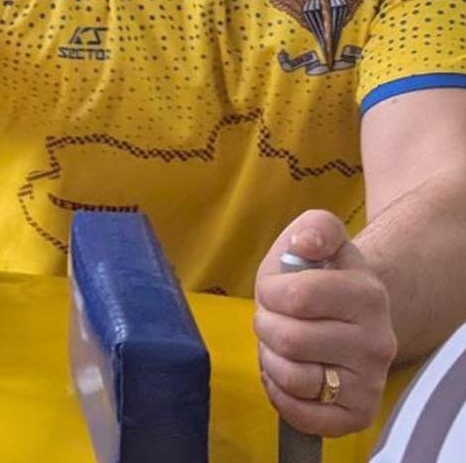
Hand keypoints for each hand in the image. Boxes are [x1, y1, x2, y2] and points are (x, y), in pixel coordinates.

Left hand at [253, 210, 397, 436]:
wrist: (353, 313)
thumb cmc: (321, 274)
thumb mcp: (319, 237)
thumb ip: (315, 227)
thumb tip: (305, 244)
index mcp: (367, 294)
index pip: (296, 297)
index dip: (270, 292)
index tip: (275, 290)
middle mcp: (377, 342)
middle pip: (289, 339)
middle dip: (266, 326)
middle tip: (276, 319)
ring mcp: (370, 381)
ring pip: (294, 378)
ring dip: (271, 360)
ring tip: (282, 346)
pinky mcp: (357, 413)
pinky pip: (304, 416)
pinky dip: (281, 396)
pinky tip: (286, 375)